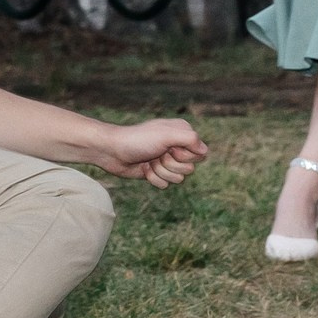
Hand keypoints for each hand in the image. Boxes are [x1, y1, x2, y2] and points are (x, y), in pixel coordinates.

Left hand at [90, 117, 208, 187]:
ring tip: (149, 161)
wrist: (112, 151)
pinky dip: (153, 178)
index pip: (200, 153)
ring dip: (161, 172)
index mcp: (182, 133)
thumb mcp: (166, 135)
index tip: (170, 149)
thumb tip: (205, 151)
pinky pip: (165, 184)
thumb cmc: (138, 140)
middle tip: (157, 155)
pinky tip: (144, 169)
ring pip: (178, 179)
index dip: (185, 156)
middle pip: (189, 168)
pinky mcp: (157, 172)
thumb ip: (190, 139)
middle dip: (171, 165)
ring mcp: (166, 160)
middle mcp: (176, 146)